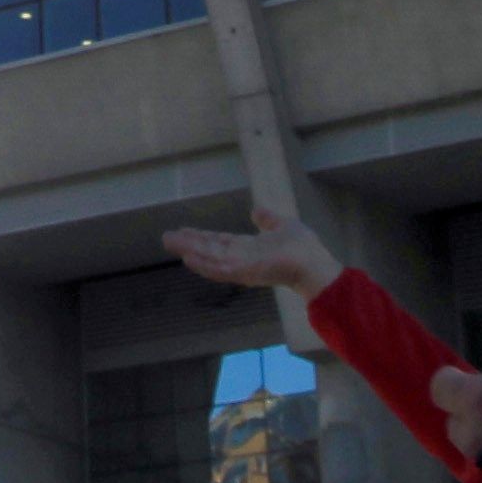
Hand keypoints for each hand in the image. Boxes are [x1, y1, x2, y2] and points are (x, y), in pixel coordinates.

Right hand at [160, 204, 340, 299]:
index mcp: (248, 248)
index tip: (183, 231)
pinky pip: (220, 268)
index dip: (201, 237)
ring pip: (209, 258)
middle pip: (209, 249)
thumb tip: (256, 210)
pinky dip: (204, 264)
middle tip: (166, 237)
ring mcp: (241, 267)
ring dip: (189, 250)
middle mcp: (241, 258)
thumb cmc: (303, 248)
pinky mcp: (245, 271)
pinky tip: (188, 258)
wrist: (315, 264)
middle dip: (188, 243)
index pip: (219, 242)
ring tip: (170, 242)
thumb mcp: (282, 225)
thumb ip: (268, 220)